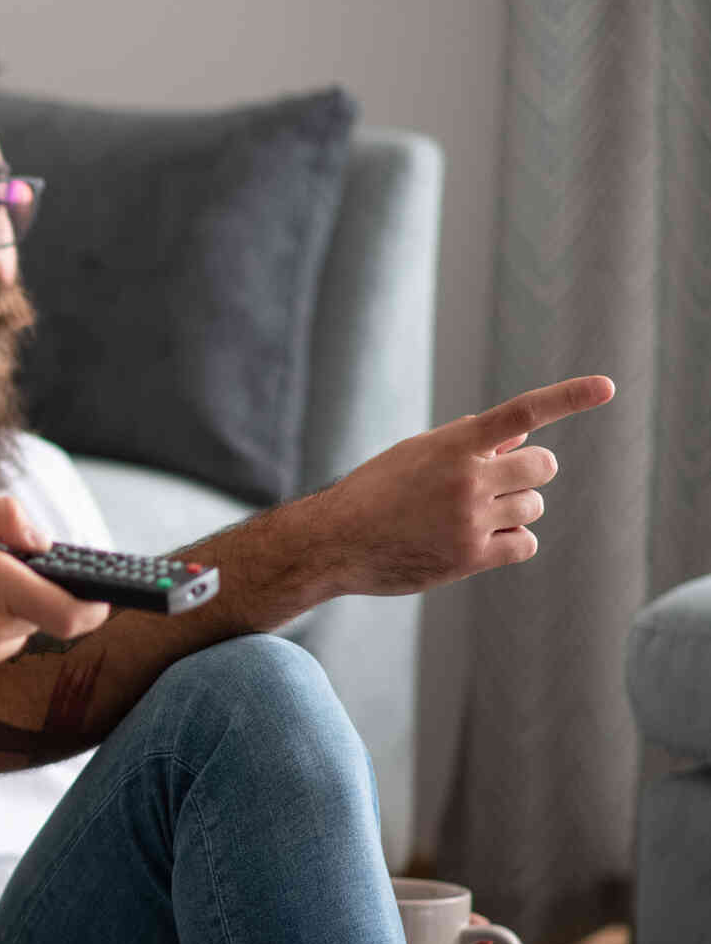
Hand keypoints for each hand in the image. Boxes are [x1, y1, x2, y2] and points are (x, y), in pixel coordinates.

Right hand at [320, 375, 614, 595]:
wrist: (334, 542)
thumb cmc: (375, 493)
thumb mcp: (415, 454)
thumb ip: (468, 443)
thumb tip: (523, 438)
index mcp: (453, 444)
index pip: (521, 413)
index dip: (568, 397)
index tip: (608, 386)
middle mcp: (466, 478)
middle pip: (541, 467)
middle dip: (527, 473)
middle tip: (497, 482)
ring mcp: (470, 519)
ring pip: (533, 506)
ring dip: (514, 509)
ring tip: (471, 516)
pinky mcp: (471, 557)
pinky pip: (524, 543)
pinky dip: (510, 541)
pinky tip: (477, 541)